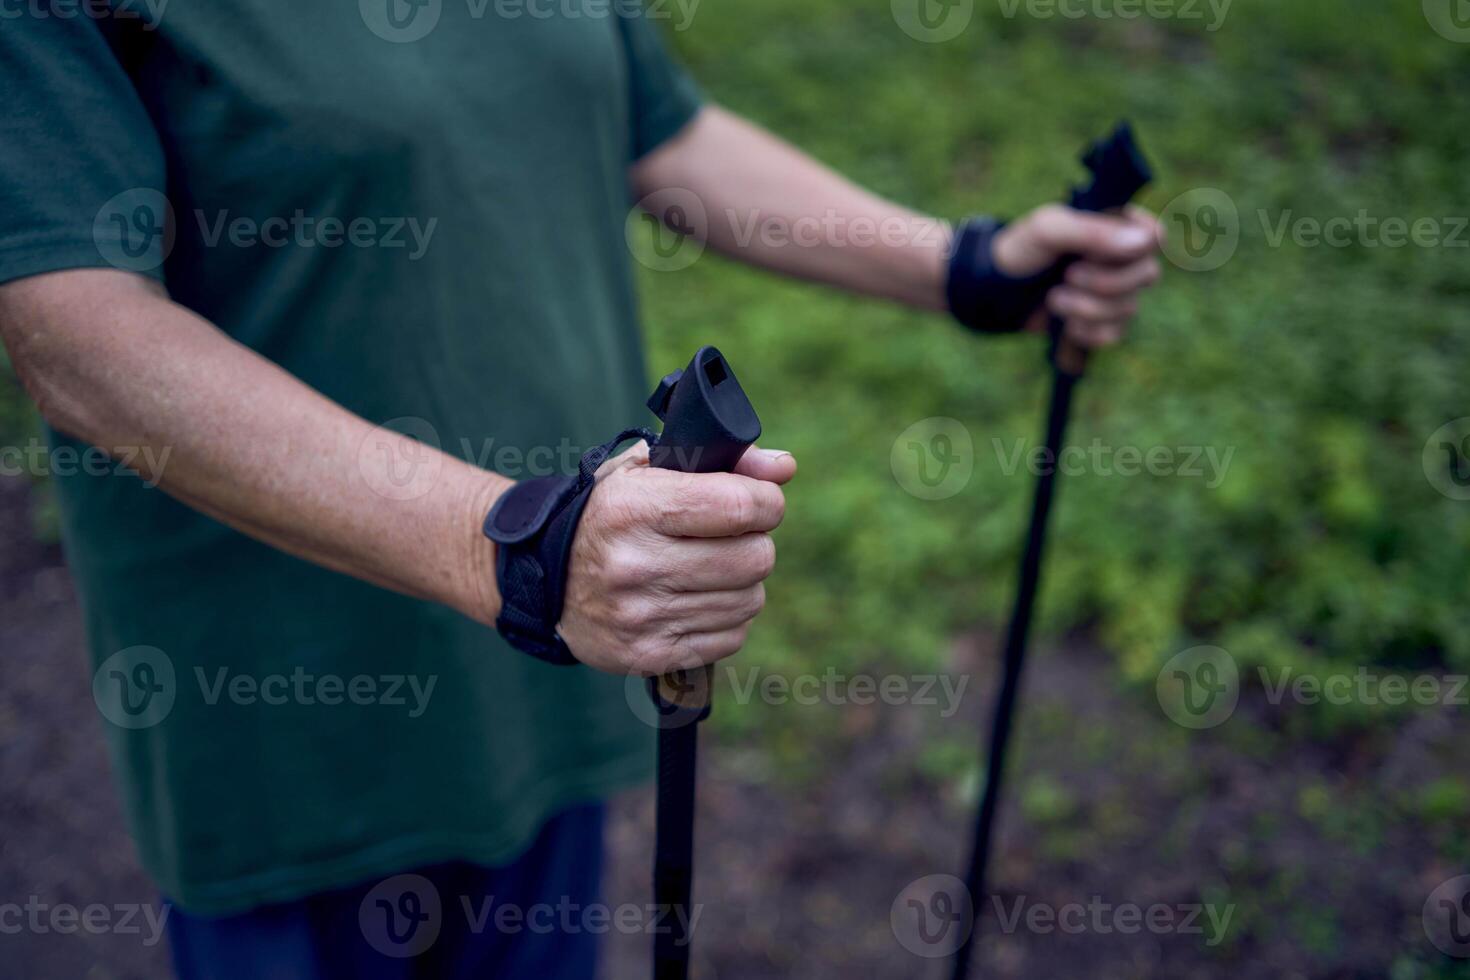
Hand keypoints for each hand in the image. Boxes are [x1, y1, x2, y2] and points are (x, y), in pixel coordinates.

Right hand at [558, 442, 795, 675]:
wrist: (544, 578)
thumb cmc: (612, 514)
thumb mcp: (648, 471)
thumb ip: (721, 459)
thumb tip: (784, 467)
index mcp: (635, 509)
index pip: (740, 506)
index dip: (766, 502)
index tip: (760, 503)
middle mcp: (636, 564)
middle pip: (754, 558)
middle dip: (756, 543)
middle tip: (734, 538)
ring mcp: (642, 616)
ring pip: (749, 600)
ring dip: (743, 584)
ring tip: (712, 570)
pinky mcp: (649, 655)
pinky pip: (731, 637)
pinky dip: (728, 619)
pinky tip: (700, 601)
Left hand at [992, 204, 1163, 348]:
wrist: (992, 293)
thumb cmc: (1019, 251)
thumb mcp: (1047, 230)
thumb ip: (1091, 230)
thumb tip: (1145, 241)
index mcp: (1113, 226)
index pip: (1153, 234)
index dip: (1138, 247)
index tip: (1107, 252)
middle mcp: (1121, 258)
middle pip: (1146, 275)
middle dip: (1104, 282)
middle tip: (1068, 275)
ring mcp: (1114, 292)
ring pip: (1128, 308)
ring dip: (1086, 307)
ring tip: (1054, 298)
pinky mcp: (1101, 322)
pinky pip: (1114, 334)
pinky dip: (1088, 332)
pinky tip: (1065, 324)